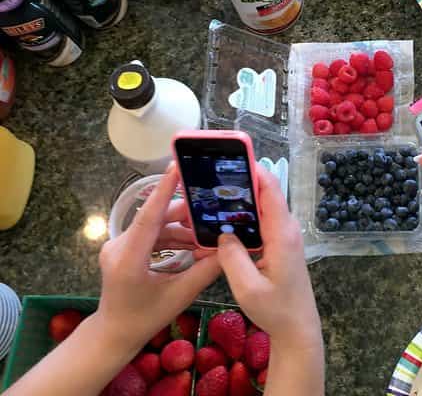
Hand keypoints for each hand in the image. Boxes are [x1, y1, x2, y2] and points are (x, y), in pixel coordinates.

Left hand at [95, 164, 220, 354]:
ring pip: (157, 225)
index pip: (148, 217)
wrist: (114, 334)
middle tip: (214, 210)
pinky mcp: (125, 247)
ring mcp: (119, 245)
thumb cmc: (144, 319)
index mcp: (128, 259)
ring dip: (182, 228)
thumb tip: (230, 249)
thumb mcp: (179, 296)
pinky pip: (153, 234)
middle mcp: (119, 246)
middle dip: (186, 215)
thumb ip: (205, 271)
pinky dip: (174, 237)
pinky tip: (194, 243)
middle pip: (157, 218)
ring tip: (208, 233)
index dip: (164, 190)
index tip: (176, 165)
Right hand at [216, 165, 321, 350]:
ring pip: (263, 208)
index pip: (270, 190)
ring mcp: (285, 236)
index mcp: (281, 233)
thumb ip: (232, 258)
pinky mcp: (281, 245)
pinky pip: (263, 222)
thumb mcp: (247, 288)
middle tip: (213, 177)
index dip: (254, 169)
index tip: (233, 158)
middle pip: (265, 194)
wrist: (298, 329)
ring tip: (214, 195)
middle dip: (242, 182)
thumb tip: (222, 234)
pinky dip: (246, 217)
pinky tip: (226, 222)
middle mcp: (286, 229)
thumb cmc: (276, 310)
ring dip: (242, 200)